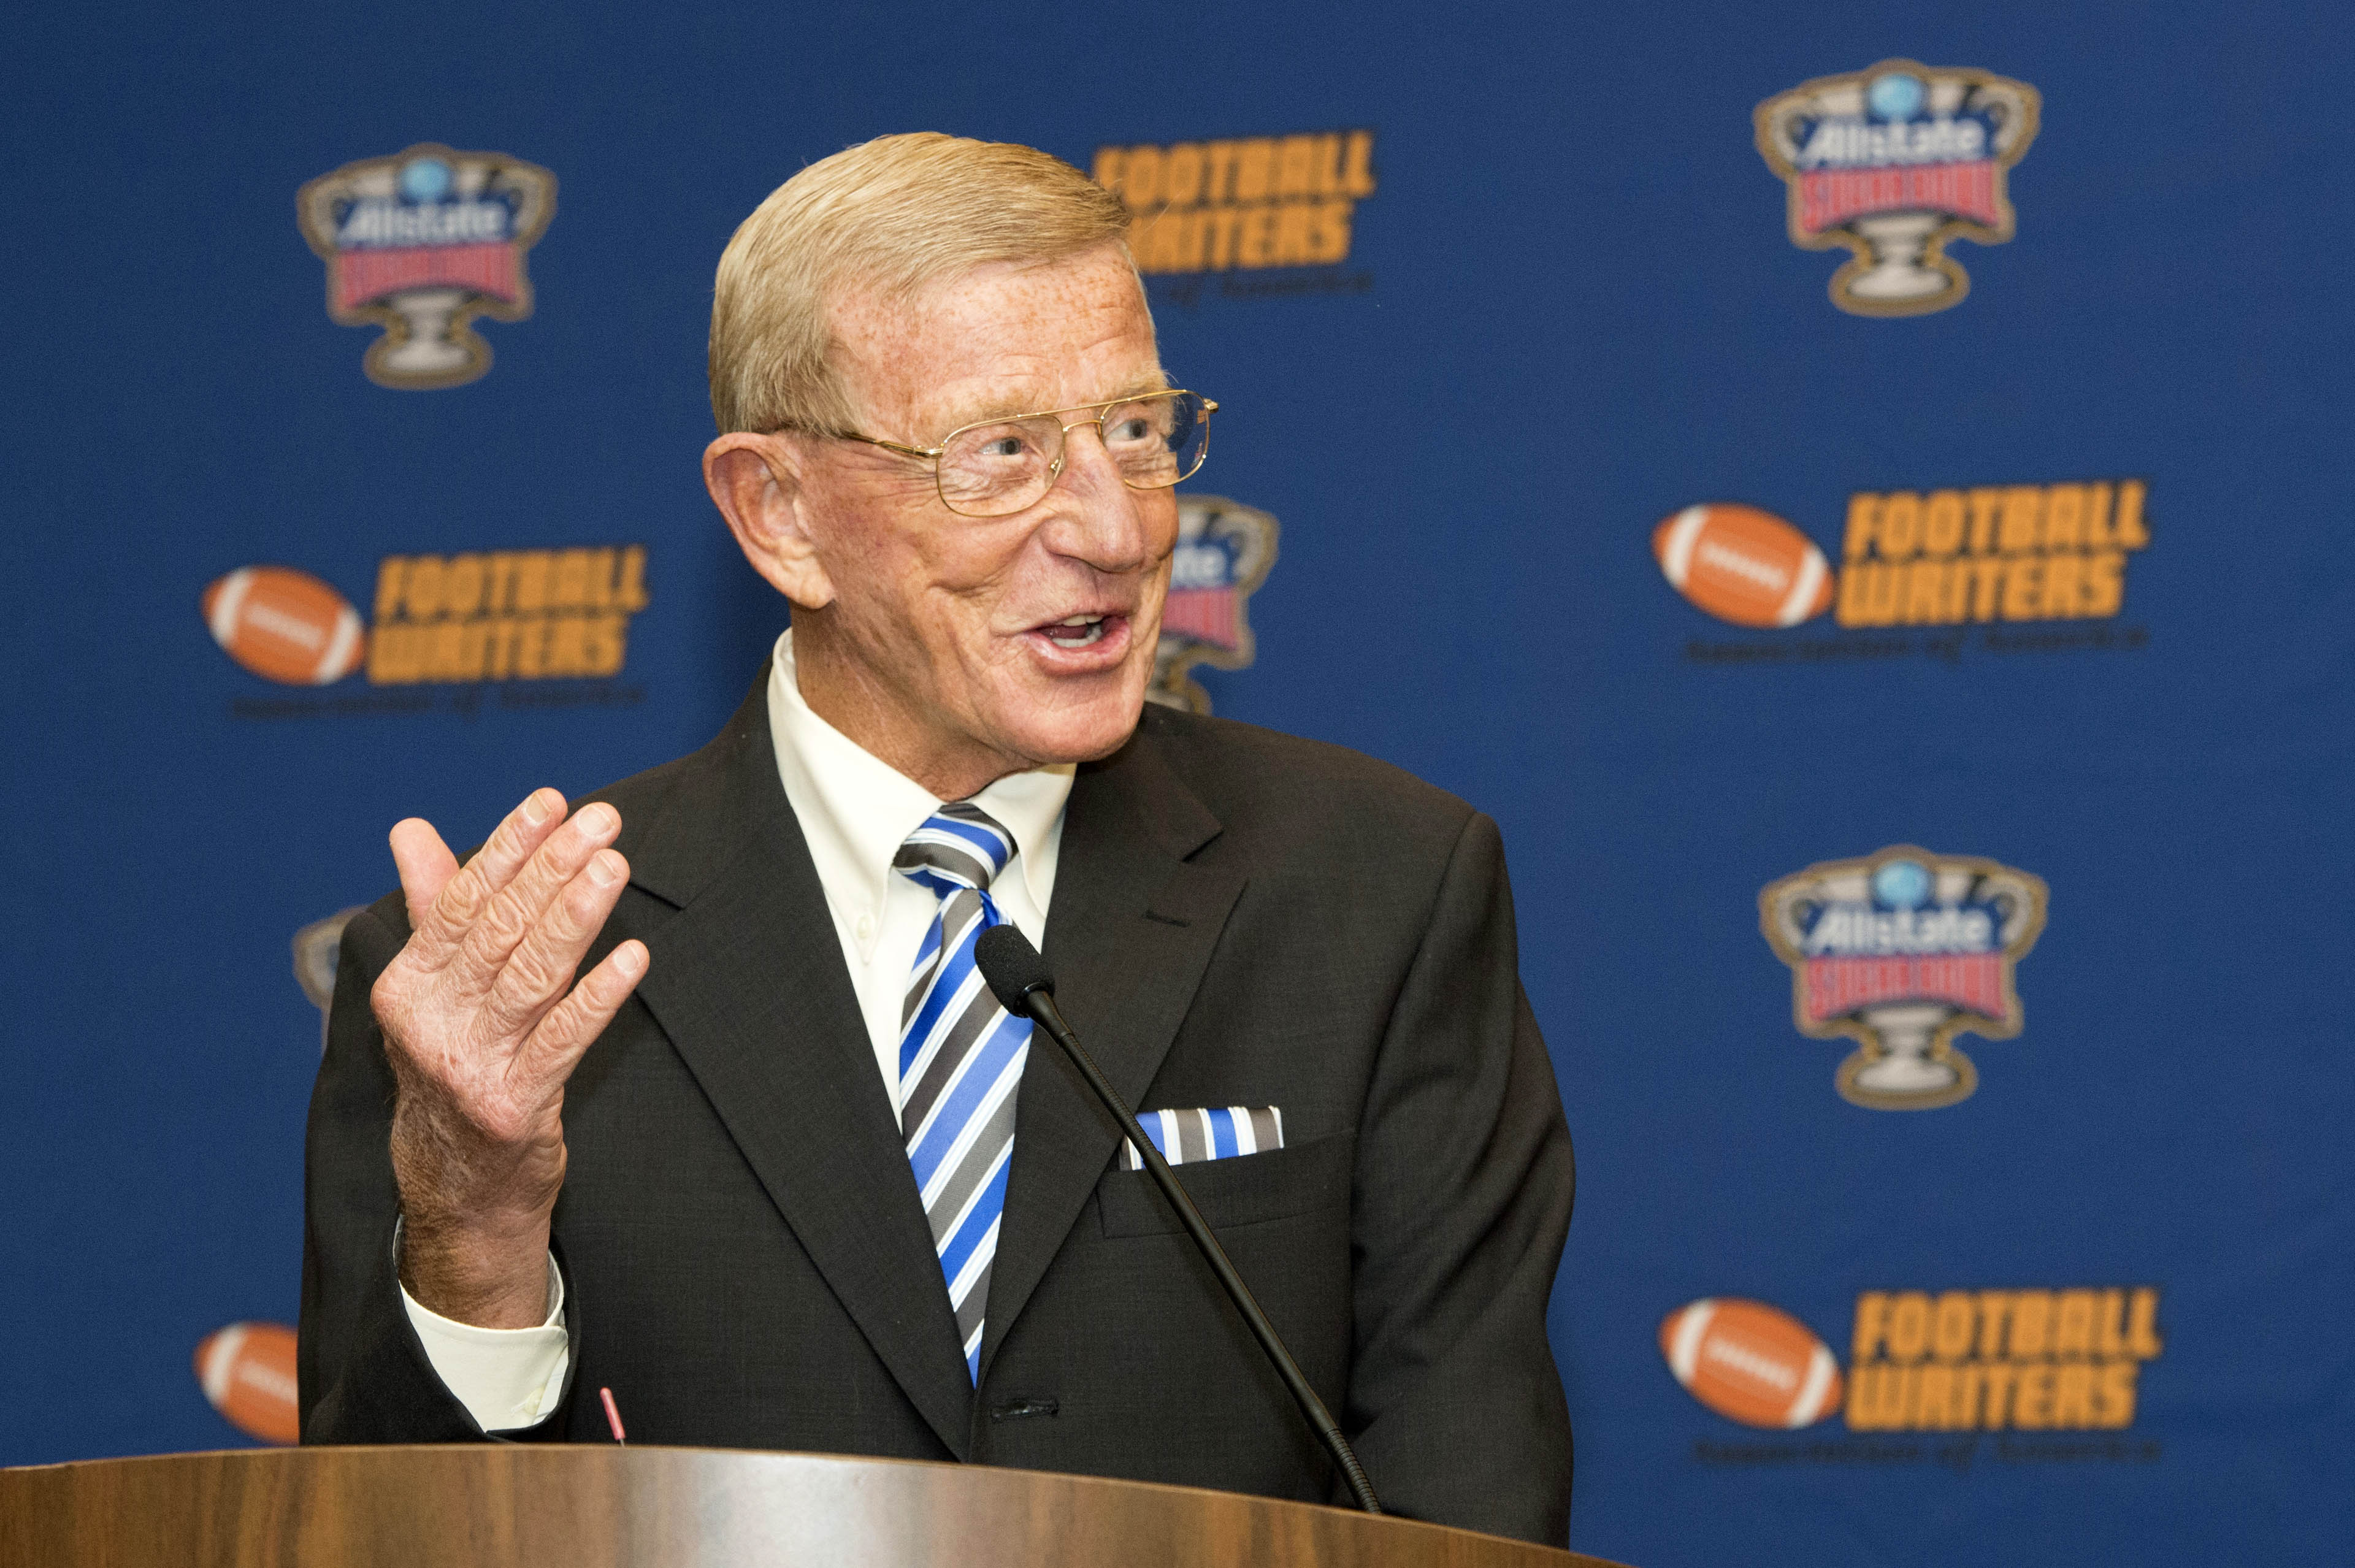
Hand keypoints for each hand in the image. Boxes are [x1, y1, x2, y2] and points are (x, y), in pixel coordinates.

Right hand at [371, 788, 648, 1327]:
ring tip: (614, 866)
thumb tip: (411, 830)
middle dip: (553, 867)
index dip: (508, 847)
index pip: (462, 901)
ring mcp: (469, 1066)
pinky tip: (633, 957)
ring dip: (576, 915)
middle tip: (601, 820)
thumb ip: (432, 909)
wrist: (456, 1189)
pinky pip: (563, 1039)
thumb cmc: (454, 1069)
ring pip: (531, 975)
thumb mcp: (432, 993)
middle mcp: (430, 1022)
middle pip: (500, 929)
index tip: (551, 801)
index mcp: (407, 986)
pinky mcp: (513, 1106)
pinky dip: (598, 995)